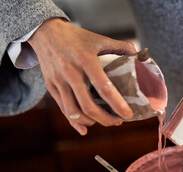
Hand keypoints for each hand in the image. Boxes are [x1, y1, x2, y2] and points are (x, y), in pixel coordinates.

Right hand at [28, 18, 135, 134]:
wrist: (44, 32)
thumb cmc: (75, 36)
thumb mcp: (98, 38)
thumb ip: (119, 46)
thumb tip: (138, 54)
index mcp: (86, 60)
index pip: (104, 87)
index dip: (117, 104)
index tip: (128, 114)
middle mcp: (71, 73)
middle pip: (88, 106)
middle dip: (106, 119)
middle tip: (118, 121)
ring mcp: (59, 81)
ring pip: (74, 111)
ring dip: (92, 122)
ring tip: (105, 122)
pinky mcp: (51, 87)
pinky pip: (63, 109)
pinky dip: (74, 122)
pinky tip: (84, 129)